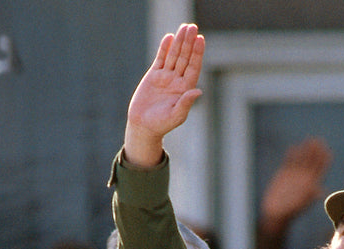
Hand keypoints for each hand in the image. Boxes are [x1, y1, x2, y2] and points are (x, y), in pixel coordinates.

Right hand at [124, 23, 204, 166]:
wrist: (143, 126)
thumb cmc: (162, 124)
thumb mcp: (176, 115)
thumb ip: (186, 103)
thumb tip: (198, 91)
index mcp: (185, 89)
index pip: (193, 67)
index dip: (197, 53)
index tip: (200, 39)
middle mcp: (177, 80)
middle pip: (185, 57)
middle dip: (189, 42)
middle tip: (193, 27)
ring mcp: (166, 77)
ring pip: (174, 55)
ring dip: (179, 41)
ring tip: (184, 27)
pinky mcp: (154, 76)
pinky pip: (161, 59)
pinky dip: (164, 48)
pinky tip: (169, 37)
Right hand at [259, 138, 332, 232]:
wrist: (277, 213)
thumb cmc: (291, 211)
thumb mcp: (302, 203)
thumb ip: (311, 195)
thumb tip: (321, 191)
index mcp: (312, 183)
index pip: (320, 168)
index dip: (324, 159)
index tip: (327, 150)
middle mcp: (305, 177)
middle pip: (312, 161)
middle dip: (315, 151)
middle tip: (319, 140)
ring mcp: (295, 175)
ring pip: (301, 159)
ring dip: (305, 150)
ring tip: (309, 140)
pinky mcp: (284, 174)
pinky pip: (289, 162)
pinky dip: (291, 155)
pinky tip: (293, 148)